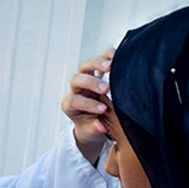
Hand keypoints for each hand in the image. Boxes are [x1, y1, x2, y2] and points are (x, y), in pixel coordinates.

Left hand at [61, 49, 114, 164]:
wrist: (95, 121)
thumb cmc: (93, 127)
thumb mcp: (92, 132)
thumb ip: (95, 129)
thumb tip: (102, 127)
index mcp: (70, 105)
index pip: (75, 101)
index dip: (87, 104)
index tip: (103, 109)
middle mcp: (76, 89)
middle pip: (77, 79)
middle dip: (90, 83)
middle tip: (105, 89)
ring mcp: (86, 78)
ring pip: (86, 65)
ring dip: (98, 64)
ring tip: (111, 66)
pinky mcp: (98, 71)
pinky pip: (100, 58)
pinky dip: (108, 55)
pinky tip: (118, 57)